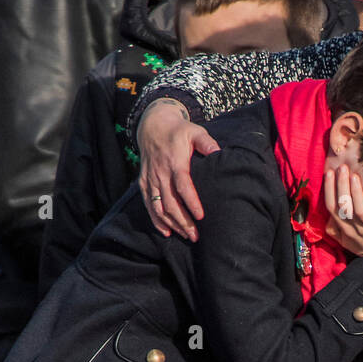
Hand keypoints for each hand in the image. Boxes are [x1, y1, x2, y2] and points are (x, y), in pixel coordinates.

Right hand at [138, 99, 220, 240]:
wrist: (152, 126)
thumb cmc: (179, 131)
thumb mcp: (195, 131)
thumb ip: (207, 142)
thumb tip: (219, 152)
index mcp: (174, 162)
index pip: (183, 185)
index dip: (191, 202)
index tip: (201, 216)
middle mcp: (160, 173)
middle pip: (171, 202)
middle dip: (183, 221)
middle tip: (196, 236)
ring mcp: (150, 179)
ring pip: (159, 207)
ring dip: (172, 224)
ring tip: (185, 236)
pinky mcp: (143, 183)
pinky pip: (148, 205)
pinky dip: (156, 220)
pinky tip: (166, 232)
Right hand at [323, 166, 362, 282]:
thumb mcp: (347, 240)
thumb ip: (336, 228)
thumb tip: (328, 212)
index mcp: (344, 229)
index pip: (332, 208)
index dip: (329, 190)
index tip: (328, 173)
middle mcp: (354, 230)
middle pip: (343, 207)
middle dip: (341, 186)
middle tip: (342, 168)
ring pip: (358, 211)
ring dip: (355, 192)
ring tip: (354, 175)